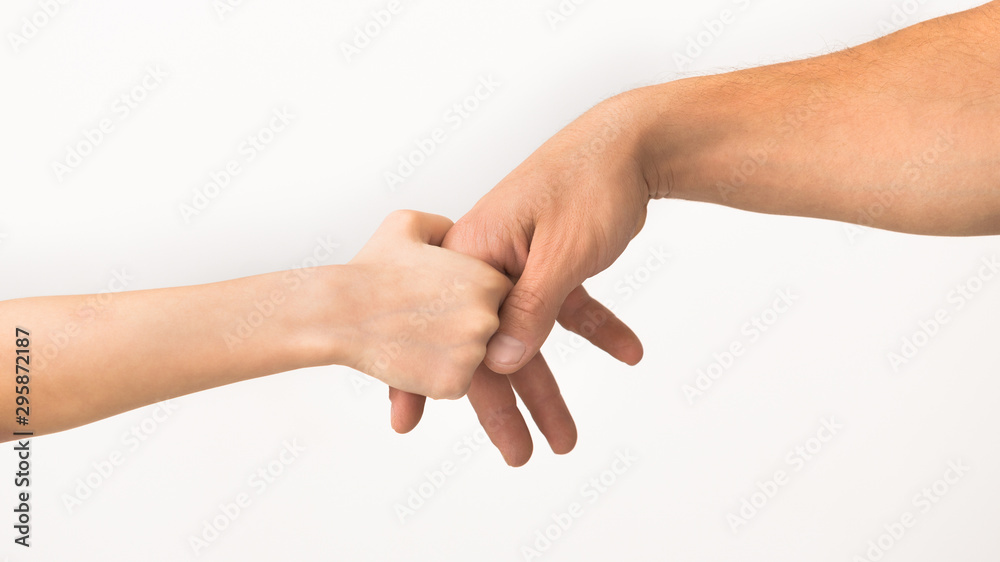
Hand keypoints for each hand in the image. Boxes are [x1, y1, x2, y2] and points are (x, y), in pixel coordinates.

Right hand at [339, 210, 510, 399]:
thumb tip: (453, 231)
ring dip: (449, 352)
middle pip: (489, 329)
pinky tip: (409, 354)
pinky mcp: (453, 383)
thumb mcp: (408, 224)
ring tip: (413, 334)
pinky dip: (436, 376)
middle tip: (423, 318)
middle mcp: (487, 316)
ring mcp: (472, 352)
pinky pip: (455, 383)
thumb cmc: (369, 269)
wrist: (339, 312)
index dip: (470, 298)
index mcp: (487, 279)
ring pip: (472, 357)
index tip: (441, 298)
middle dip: (462, 327)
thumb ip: (442, 225)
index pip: (500, 296)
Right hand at [389, 93, 653, 464]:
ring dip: (548, 386)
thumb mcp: (559, 253)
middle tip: (523, 456)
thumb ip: (530, 308)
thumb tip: (502, 364)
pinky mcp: (550, 263)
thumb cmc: (586, 184)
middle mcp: (488, 263)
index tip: (408, 423)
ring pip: (529, 337)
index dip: (431, 381)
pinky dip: (590, 330)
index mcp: (473, 253)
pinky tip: (626, 351)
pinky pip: (564, 309)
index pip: (449, 330)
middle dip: (506, 407)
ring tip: (564, 437)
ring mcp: (518, 263)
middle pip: (491, 347)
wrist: (630, 140)